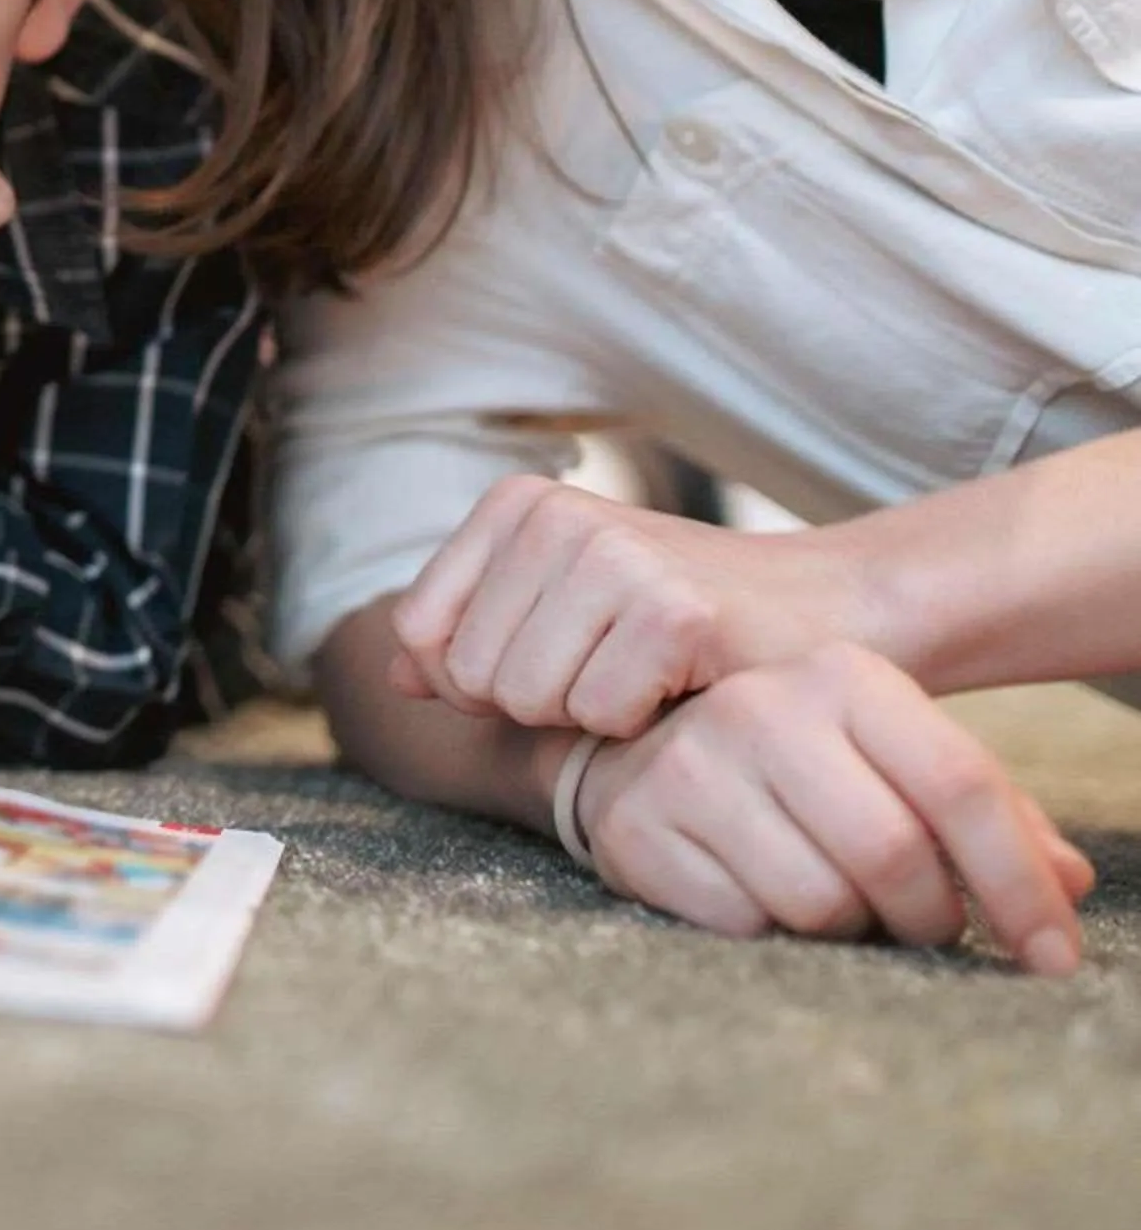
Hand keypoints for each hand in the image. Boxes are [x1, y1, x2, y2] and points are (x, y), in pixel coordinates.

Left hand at [389, 475, 880, 738]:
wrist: (836, 605)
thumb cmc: (685, 620)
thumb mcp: (563, 612)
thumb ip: (470, 638)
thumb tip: (392, 674)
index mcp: (516, 506)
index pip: (420, 632)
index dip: (471, 680)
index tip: (550, 662)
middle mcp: (557, 516)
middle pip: (469, 675)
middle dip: (536, 701)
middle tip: (612, 669)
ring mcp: (615, 558)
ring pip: (527, 699)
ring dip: (588, 714)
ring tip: (644, 673)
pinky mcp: (672, 612)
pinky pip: (598, 716)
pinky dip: (640, 724)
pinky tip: (682, 684)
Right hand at [573, 642, 1094, 970]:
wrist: (628, 749)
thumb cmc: (791, 764)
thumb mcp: (890, 758)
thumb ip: (985, 812)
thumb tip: (1069, 882)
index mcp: (842, 675)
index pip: (961, 785)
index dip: (1022, 885)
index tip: (1052, 957)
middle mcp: (760, 705)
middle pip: (896, 855)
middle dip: (930, 919)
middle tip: (925, 926)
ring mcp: (689, 766)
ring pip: (821, 903)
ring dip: (849, 929)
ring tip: (837, 901)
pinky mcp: (636, 828)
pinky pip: (745, 925)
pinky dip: (770, 932)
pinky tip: (760, 894)